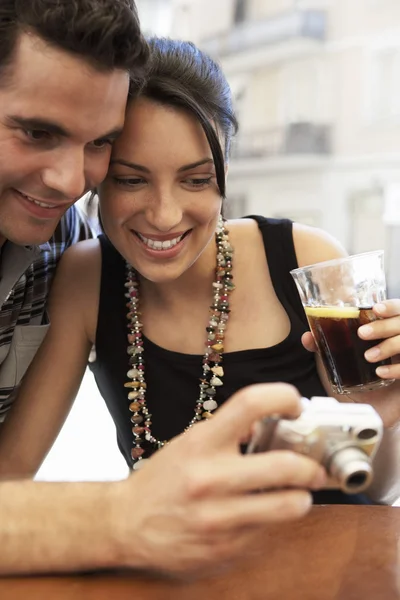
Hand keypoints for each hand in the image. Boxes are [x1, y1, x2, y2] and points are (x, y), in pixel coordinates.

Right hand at [114, 383, 325, 576]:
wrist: (126, 523)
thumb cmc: (163, 479)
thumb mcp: (190, 442)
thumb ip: (229, 432)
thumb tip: (274, 424)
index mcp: (202, 442)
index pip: (251, 403)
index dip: (283, 397)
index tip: (295, 406)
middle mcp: (210, 478)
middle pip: (285, 465)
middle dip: (312, 467)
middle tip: (316, 468)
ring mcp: (218, 518)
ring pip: (288, 506)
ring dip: (302, 498)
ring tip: (299, 494)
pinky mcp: (224, 549)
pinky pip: (267, 533)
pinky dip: (272, 523)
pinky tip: (259, 516)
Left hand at [302, 300, 399, 425]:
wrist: (371, 408)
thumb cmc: (357, 378)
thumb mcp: (339, 359)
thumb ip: (324, 346)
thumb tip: (307, 337)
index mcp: (388, 328)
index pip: (396, 309)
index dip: (389, 307)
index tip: (374, 309)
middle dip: (383, 326)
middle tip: (362, 333)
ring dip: (388, 346)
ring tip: (368, 356)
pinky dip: (395, 369)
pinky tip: (380, 373)